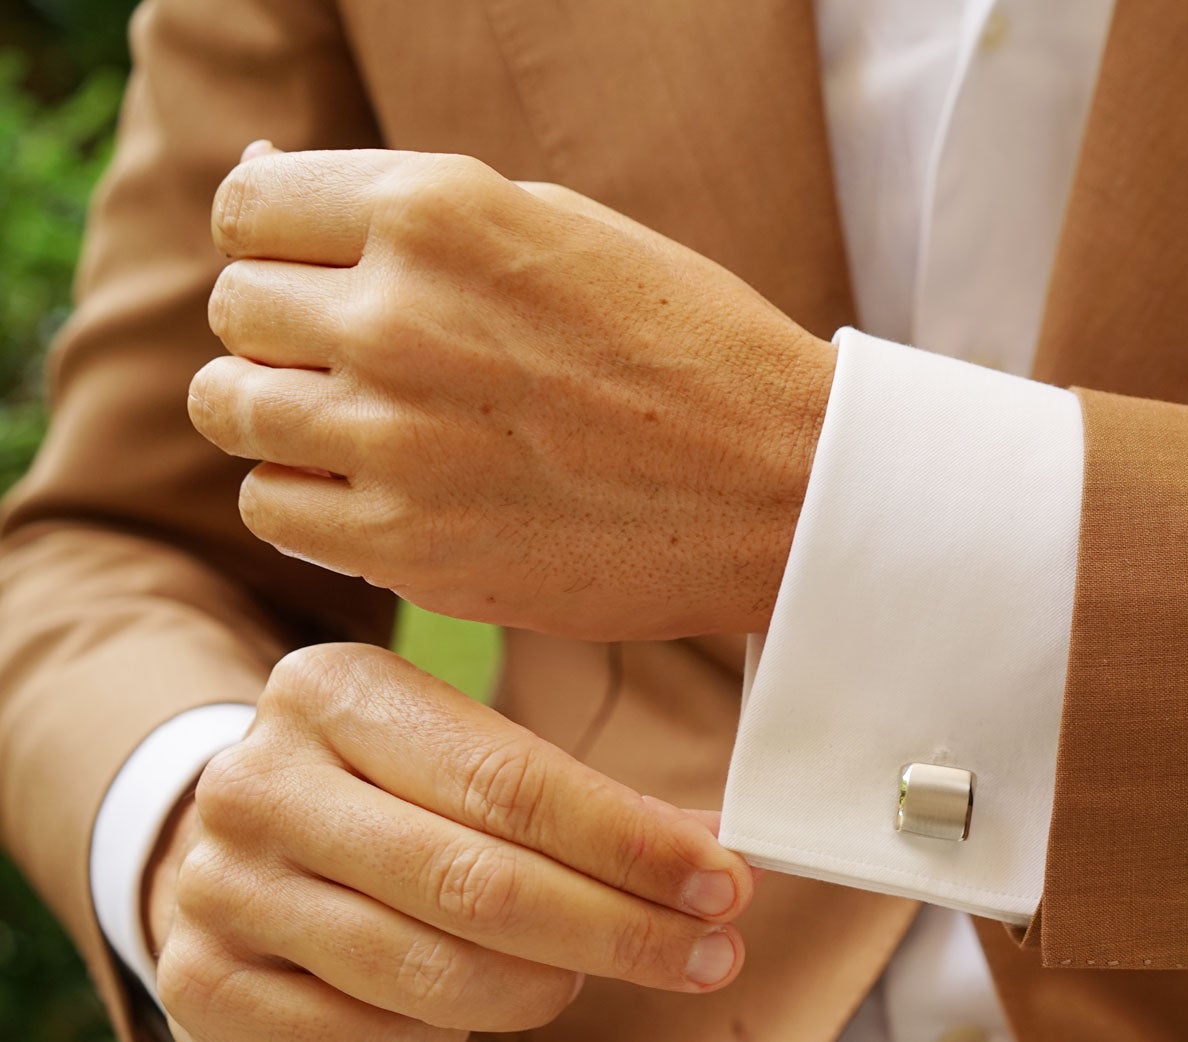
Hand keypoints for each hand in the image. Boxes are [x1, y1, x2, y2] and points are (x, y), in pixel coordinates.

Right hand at [146, 642, 752, 1041]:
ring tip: (583, 977)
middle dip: (617, 930)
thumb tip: (717, 851)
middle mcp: (259, 783)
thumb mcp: (465, 759)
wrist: (217, 839)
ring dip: (538, 989)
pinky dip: (441, 1038)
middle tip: (711, 955)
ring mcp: (216, 887)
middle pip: (475, 882)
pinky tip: (471, 1009)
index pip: (511, 781)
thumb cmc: (383, 795)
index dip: (631, 844)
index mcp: (335, 693)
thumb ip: (585, 804)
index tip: (726, 884)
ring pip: (422, 971)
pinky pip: (363, 1039)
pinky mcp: (199, 983)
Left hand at [188, 146, 834, 641]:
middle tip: (371, 364)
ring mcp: (395, 439)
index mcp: (436, 211)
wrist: (783, 490)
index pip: (248, 210)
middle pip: (239, 310)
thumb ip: (406, 209)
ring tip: (367, 428)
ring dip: (282, 415)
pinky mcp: (406, 545)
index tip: (332, 282)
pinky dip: (310, 499)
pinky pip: (272, 508)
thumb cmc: (683, 345)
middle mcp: (398, 317)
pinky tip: (386, 491)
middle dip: (288, 331)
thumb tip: (257, 178)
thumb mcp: (555, 225)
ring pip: (232, 409)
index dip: (281, 245)